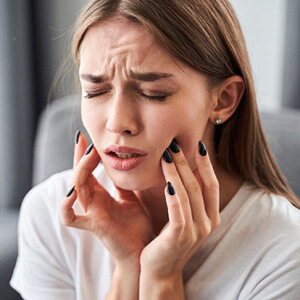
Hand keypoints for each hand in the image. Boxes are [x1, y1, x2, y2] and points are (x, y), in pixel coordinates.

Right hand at [61, 133, 153, 265]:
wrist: (143, 250)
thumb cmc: (137, 226)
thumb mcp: (131, 198)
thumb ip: (123, 184)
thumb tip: (125, 163)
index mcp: (101, 196)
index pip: (88, 171)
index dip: (85, 155)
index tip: (88, 137)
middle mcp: (93, 203)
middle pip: (79, 175)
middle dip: (80, 157)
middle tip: (84, 140)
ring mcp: (91, 214)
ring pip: (76, 189)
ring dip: (80, 171)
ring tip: (89, 155)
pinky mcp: (93, 226)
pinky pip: (70, 218)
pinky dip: (66, 206)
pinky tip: (73, 191)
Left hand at [140, 140, 219, 280]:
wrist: (160, 270)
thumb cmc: (170, 240)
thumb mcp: (185, 217)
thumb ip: (188, 198)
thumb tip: (183, 170)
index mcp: (211, 216)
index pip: (212, 185)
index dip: (206, 164)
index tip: (199, 145)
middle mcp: (207, 223)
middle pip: (199, 185)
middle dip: (187, 162)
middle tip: (176, 144)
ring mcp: (195, 231)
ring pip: (187, 193)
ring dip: (177, 172)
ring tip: (166, 154)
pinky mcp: (179, 237)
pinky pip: (178, 210)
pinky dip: (173, 193)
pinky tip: (166, 180)